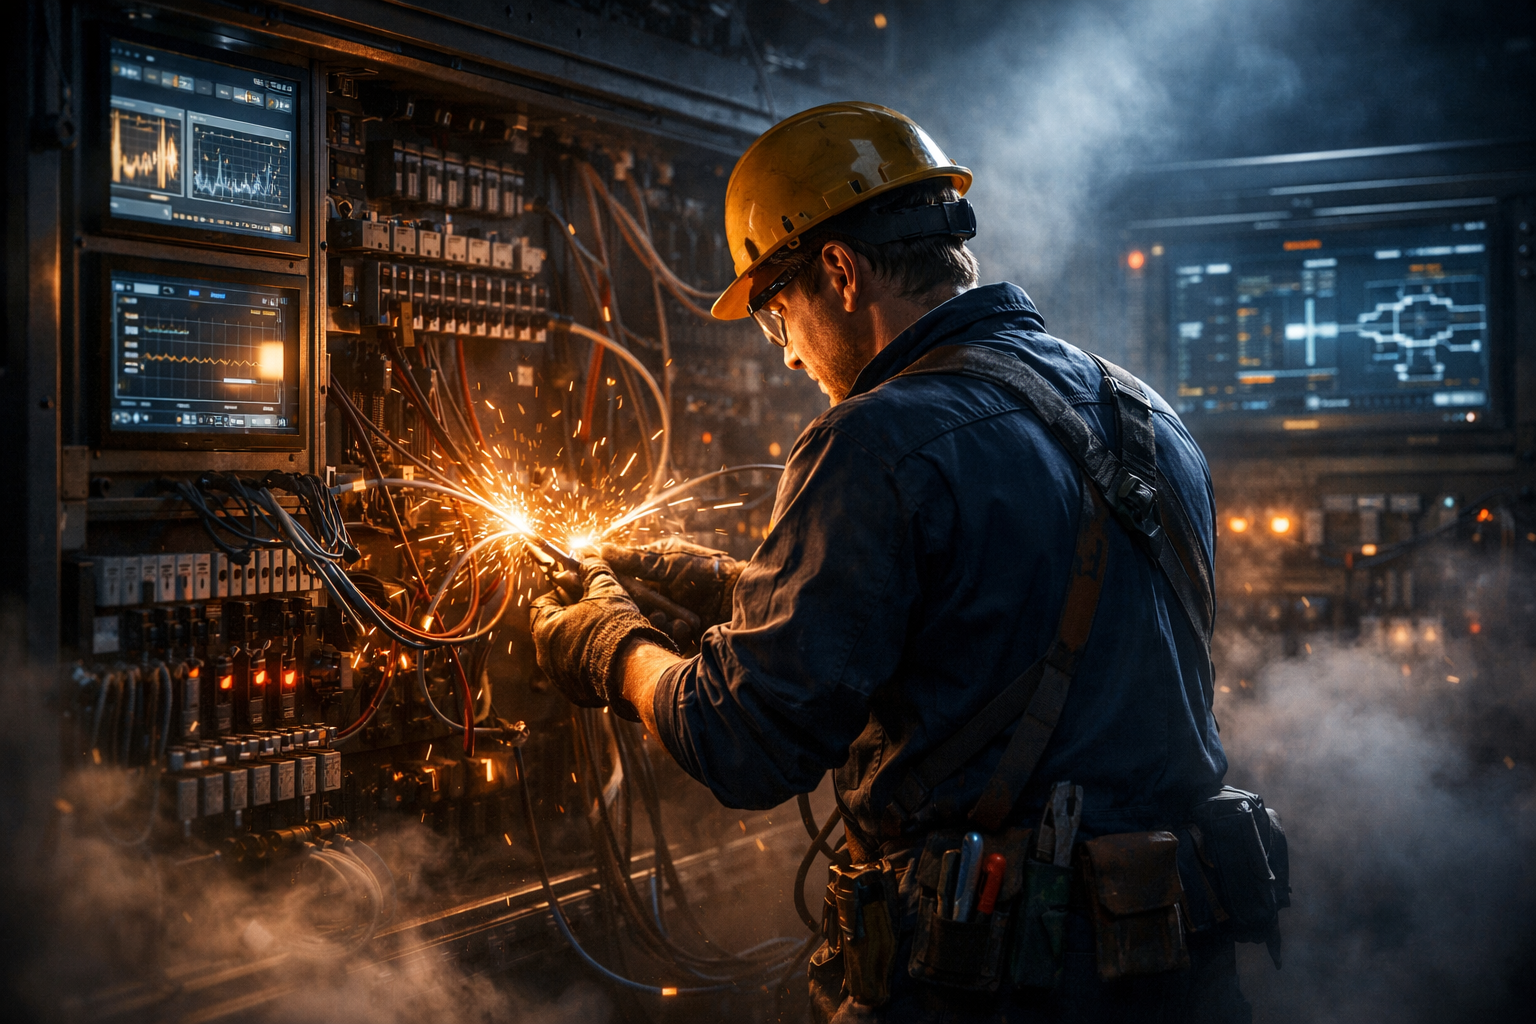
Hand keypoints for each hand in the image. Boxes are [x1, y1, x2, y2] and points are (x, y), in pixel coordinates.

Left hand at [530, 557, 675, 719]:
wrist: (635, 670)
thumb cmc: (616, 627)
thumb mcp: (606, 589)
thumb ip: (593, 569)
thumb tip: (587, 555)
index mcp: (545, 628)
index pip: (540, 603)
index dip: (559, 592)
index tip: (576, 590)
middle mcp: (545, 656)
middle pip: (551, 627)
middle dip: (570, 616)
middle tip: (593, 610)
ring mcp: (559, 677)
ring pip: (563, 650)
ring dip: (579, 638)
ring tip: (604, 631)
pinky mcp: (576, 692)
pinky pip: (576, 670)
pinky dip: (587, 660)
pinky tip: (608, 652)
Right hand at [599, 538, 741, 627]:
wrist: (740, 598)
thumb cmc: (707, 573)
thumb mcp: (670, 563)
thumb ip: (636, 560)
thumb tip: (602, 549)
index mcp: (653, 566)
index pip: (622, 575)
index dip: (610, 582)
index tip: (598, 587)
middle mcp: (657, 588)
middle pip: (632, 601)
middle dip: (638, 607)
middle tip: (648, 610)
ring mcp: (667, 610)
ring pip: (645, 621)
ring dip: (658, 621)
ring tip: (674, 620)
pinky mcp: (677, 630)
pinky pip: (662, 635)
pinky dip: (673, 632)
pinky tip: (688, 627)